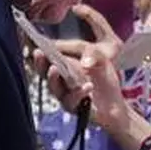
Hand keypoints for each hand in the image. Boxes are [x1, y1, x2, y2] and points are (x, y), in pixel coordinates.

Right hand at [39, 5, 129, 130]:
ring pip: (54, 88)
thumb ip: (93, 54)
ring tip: (54, 68)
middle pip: (45, 72)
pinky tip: (88, 86)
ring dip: (53, 78)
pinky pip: (72, 101)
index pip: (49, 57)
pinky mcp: (74, 108)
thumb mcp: (102, 60)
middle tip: (38, 52)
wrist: (115, 104)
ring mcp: (65, 95)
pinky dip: (79, 93)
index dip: (42, 50)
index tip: (35, 41)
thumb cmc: (105, 80)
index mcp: (64, 66)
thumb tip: (84, 62)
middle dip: (40, 62)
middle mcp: (61, 81)